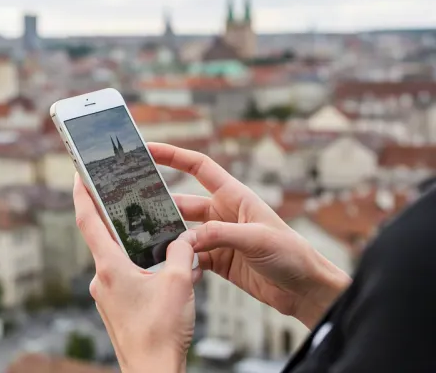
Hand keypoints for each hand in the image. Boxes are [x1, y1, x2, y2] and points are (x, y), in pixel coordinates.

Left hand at [73, 174, 201, 372]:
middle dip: (118, 218)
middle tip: (124, 195)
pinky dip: (144, 270)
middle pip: (105, 237)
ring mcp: (107, 295)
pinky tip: (169, 274)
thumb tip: (184, 240)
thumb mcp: (178, 283)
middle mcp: (101, 278)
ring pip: (121, 260)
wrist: (152, 372)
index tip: (78, 173)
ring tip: (164, 241)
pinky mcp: (116, 308)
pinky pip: (128, 279)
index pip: (88, 219)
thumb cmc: (160, 332)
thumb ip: (180, 253)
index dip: (81, 192)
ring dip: (139, 248)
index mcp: (109, 267)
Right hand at [149, 143, 350, 328]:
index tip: (148, 149)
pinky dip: (180, 260)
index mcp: (235, 196)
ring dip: (168, 236)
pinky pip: (191, 256)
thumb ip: (220, 235)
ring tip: (145, 238)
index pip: (198, 167)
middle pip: (183, 202)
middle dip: (160, 202)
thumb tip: (186, 238)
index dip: (173, 155)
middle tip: (133, 204)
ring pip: (184, 232)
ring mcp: (219, 238)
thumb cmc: (292, 254)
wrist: (305, 289)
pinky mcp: (218, 260)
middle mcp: (223, 213)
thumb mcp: (257, 239)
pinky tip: (171, 266)